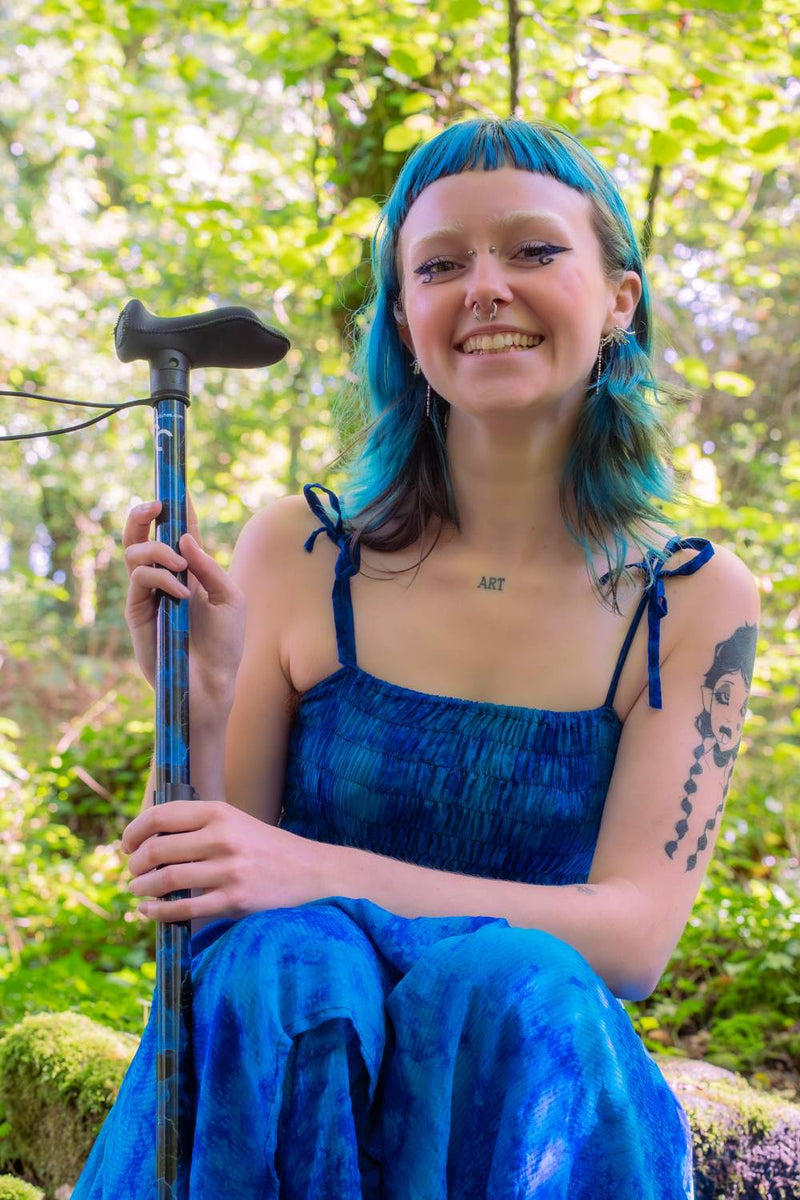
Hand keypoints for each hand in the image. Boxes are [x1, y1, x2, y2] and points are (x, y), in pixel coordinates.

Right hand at [122, 494, 245, 715]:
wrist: (212, 683)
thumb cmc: (226, 644)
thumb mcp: (231, 598)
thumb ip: (209, 567)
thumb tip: (185, 537)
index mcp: (191, 571)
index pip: (177, 532)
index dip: (176, 509)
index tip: (176, 486)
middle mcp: (166, 578)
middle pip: (140, 535)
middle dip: (142, 513)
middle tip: (156, 504)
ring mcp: (149, 594)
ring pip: (134, 553)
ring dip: (157, 550)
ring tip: (179, 565)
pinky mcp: (137, 612)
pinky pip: (138, 581)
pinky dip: (159, 578)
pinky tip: (181, 592)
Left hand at [122, 800, 334, 922]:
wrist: (311, 873)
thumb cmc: (265, 848)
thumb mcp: (235, 823)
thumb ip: (197, 826)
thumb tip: (147, 840)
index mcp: (219, 812)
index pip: (161, 816)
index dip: (134, 831)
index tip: (127, 845)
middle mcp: (223, 837)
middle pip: (158, 849)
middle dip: (136, 864)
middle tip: (133, 872)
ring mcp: (229, 870)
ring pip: (166, 879)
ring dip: (142, 888)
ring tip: (138, 890)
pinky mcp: (234, 900)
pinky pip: (183, 908)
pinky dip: (159, 912)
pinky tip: (150, 911)